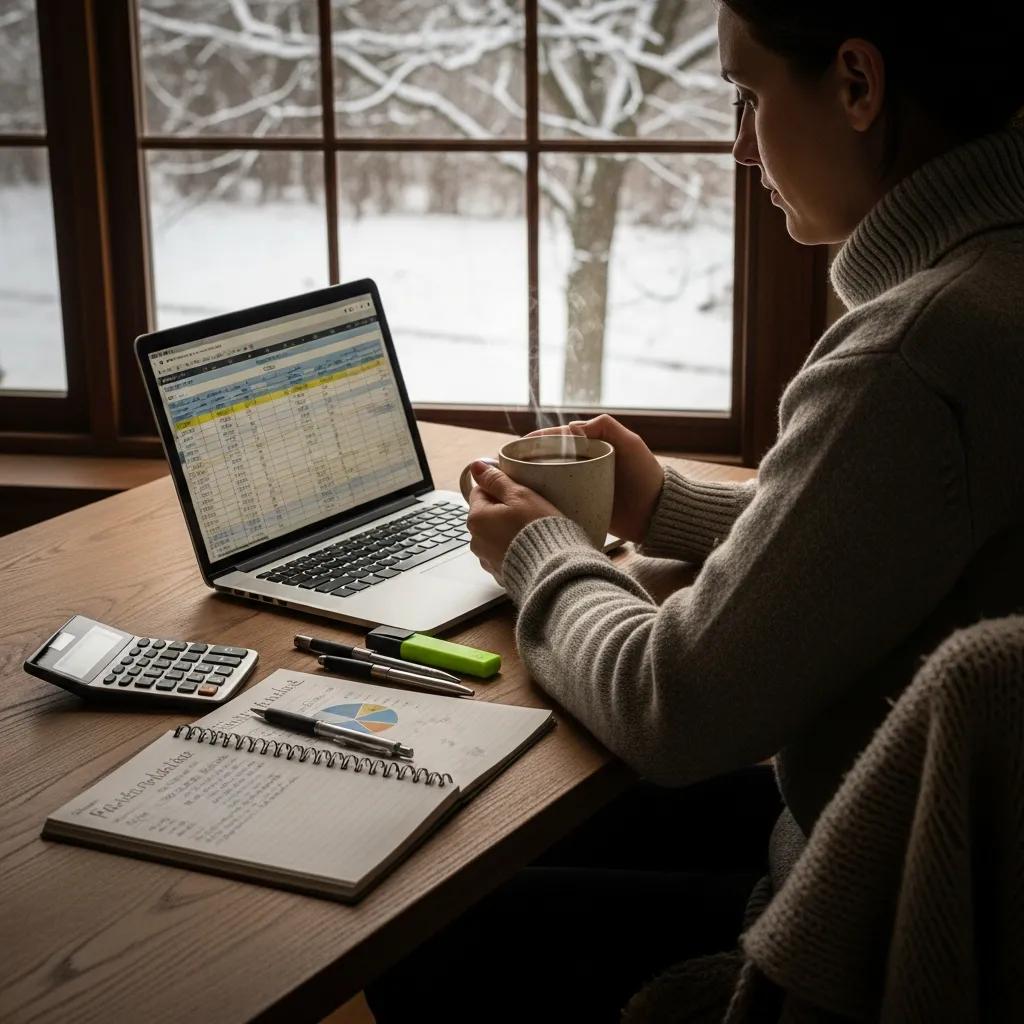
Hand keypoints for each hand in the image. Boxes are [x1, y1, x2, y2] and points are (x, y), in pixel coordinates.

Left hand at [466, 461, 561, 581]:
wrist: (553, 569)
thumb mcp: (520, 496)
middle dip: (504, 511)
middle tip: (529, 511)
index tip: (519, 492)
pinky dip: (514, 549)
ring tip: (531, 531)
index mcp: (476, 519)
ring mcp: (487, 560)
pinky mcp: (500, 574)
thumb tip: (476, 466)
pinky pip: (505, 554)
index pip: (480, 492)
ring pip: (495, 535)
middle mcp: (476, 541)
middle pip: (487, 515)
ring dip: (508, 531)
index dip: (500, 489)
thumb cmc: (537, 530)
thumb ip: (496, 480)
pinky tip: (530, 548)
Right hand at [526, 414, 662, 541]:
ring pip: (549, 479)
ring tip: (514, 487)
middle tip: (509, 470)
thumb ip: (605, 426)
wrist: (657, 515)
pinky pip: (558, 500)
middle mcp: (583, 463)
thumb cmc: (646, 475)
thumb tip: (570, 427)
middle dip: (527, 461)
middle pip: (548, 459)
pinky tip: (530, 505)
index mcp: (591, 446)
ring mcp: (581, 485)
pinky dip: (543, 500)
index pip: (557, 439)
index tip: (517, 448)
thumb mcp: (630, 444)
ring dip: (531, 481)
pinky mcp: (581, 505)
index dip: (536, 441)